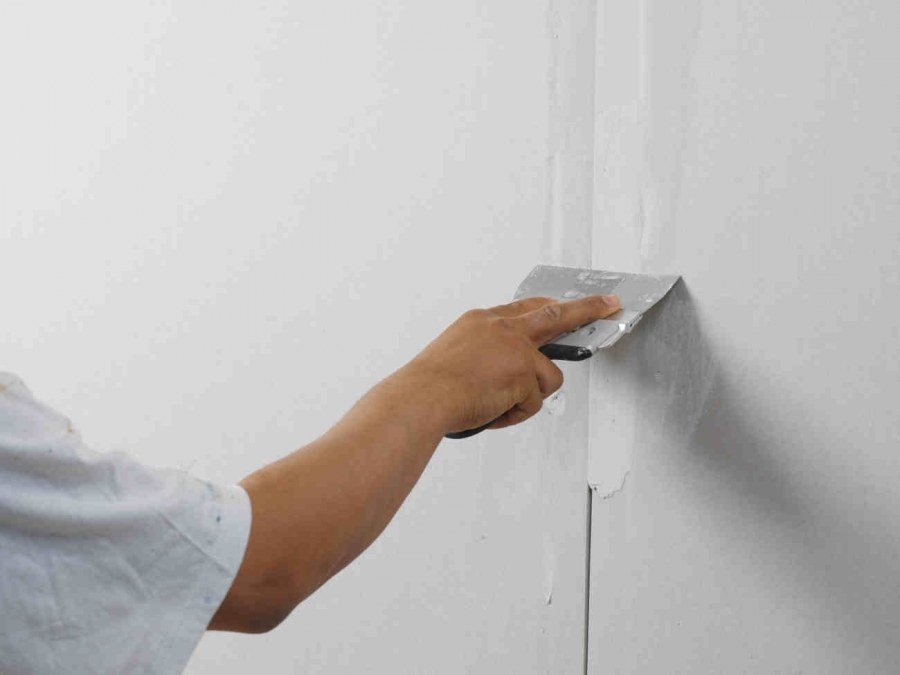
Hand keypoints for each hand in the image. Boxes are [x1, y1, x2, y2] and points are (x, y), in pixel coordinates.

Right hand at [398, 294, 620, 434]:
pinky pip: (534, 402)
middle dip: (587, 308)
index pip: (524, 309)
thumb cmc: (427, 386)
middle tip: (609, 303)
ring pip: (547, 377)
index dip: (548, 308)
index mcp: (481, 321)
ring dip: (527, 396)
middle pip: (555, 315)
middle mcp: (502, 328)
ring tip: (493, 404)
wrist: (421, 397)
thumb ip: (484, 355)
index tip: (563, 304)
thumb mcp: (453, 355)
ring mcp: (516, 348)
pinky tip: (492, 411)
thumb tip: (503, 373)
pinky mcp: (524, 373)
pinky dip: (515, 413)